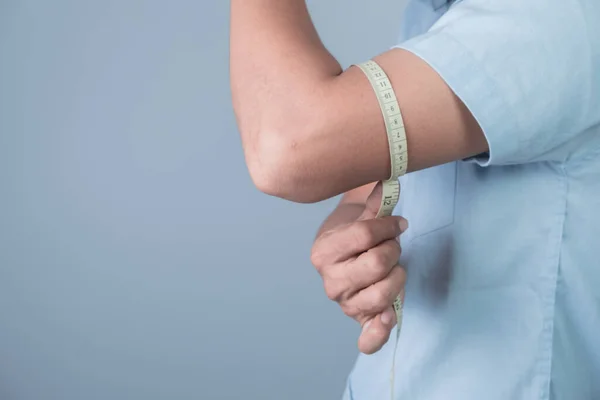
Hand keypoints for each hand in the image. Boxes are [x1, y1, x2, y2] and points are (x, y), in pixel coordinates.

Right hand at [311, 185, 407, 353]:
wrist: (347, 256)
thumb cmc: (356, 234)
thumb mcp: (361, 216)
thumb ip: (375, 204)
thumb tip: (388, 186)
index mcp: (324, 251)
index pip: (364, 235)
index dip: (389, 226)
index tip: (398, 222)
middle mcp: (330, 281)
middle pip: (376, 264)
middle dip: (393, 250)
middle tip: (393, 246)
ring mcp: (345, 303)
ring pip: (381, 295)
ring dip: (398, 278)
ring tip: (395, 269)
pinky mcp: (361, 320)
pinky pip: (368, 339)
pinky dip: (379, 333)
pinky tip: (390, 317)